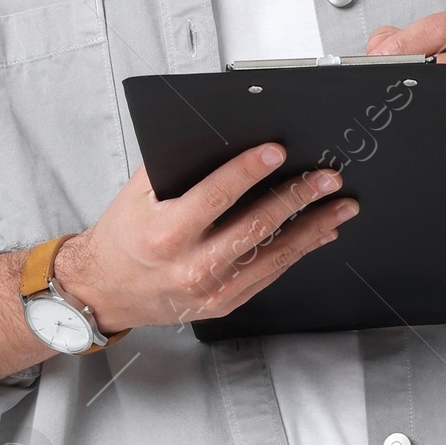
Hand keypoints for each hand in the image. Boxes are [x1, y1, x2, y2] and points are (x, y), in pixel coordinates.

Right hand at [56, 144, 356, 333]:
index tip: (278, 151)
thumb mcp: (138, 195)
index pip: (216, 196)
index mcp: (166, 233)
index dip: (249, 171)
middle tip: (327, 179)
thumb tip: (226, 140)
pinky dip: (298, 252)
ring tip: (340, 206)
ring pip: (272, 255)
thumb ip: (178, 169)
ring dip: (313, 228)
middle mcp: (191, 266)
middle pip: (255, 227)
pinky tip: (319, 233)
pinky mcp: (224, 304)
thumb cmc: (124, 237)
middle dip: (297, 199)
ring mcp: (211, 290)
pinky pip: (269, 275)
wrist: (106, 290)